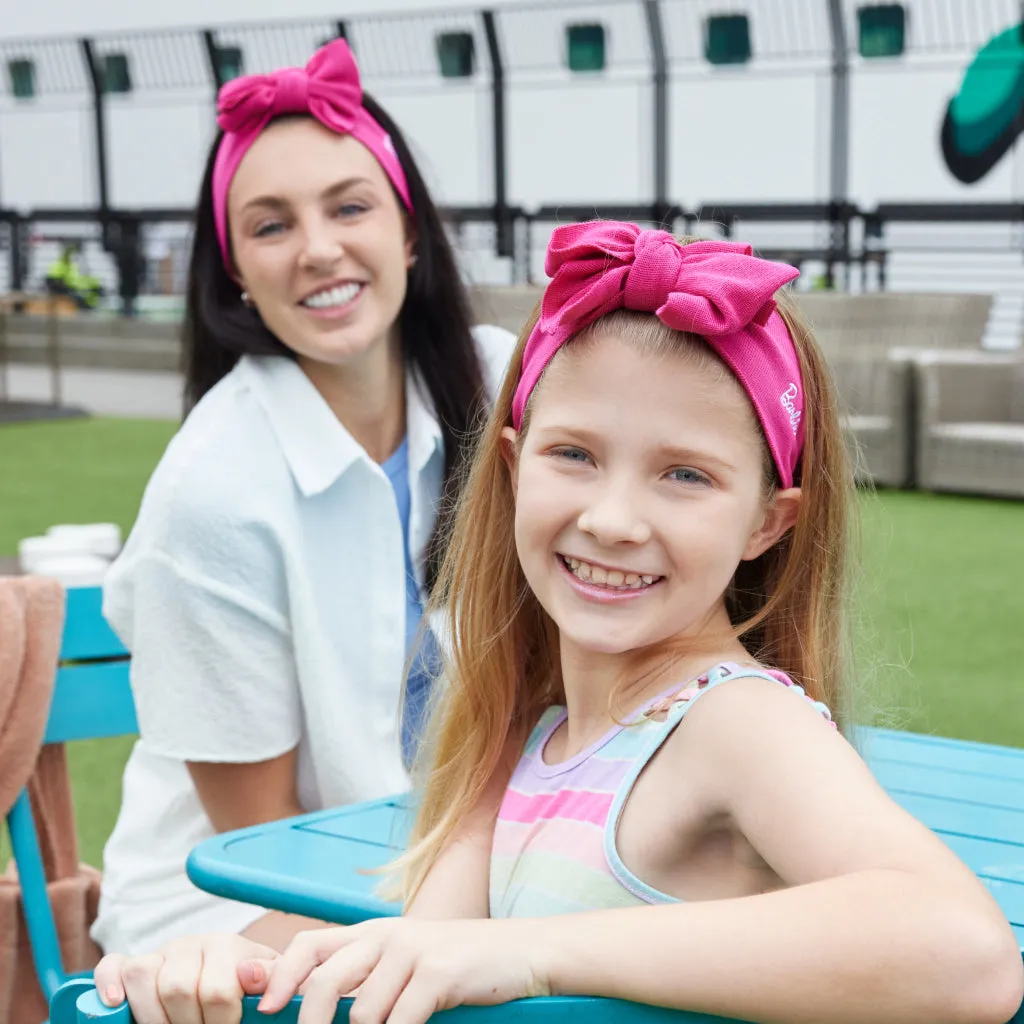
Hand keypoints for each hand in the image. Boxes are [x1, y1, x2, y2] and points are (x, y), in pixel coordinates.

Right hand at [94, 932, 277, 1023]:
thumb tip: (249, 974)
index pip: (217, 989)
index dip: (221, 1021)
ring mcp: (161, 953)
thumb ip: (271, 977)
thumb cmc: (254, 990)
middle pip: (177, 987)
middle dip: (189, 1023)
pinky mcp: (134, 965)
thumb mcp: (272, 982)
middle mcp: (192, 945)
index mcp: (228, 947)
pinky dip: (109, 983)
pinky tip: (114, 1003)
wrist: (241, 978)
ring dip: (153, 1016)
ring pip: (142, 973)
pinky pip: (113, 964)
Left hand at [249, 918, 548, 1023]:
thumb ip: (363, 979)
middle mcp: (387, 935)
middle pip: (325, 980)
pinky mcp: (439, 973)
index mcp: (372, 933)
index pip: (309, 944)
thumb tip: (318, 1007)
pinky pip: (400, 1022)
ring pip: (361, 1014)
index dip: (281, 976)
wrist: (518, 952)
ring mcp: (413, 951)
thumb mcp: (404, 964)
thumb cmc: (457, 967)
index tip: (264, 1010)